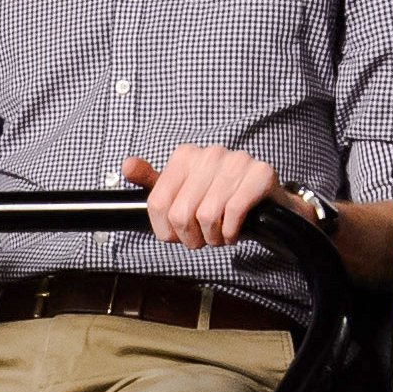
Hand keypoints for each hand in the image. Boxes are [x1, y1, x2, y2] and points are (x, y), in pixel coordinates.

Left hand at [122, 146, 275, 248]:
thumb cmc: (220, 199)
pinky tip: (235, 231)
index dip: (166, 230)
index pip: (157, 204)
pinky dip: (232, 232)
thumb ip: (153, 183)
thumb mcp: (182, 192)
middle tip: (203, 238)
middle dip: (191, 237)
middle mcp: (209, 153)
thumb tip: (127, 165)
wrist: (265, 203)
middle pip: (180, 214)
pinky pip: (234, 213)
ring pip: (207, 216)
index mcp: (185, 156)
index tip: (178, 234)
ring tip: (220, 234)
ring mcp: (236, 161)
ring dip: (213, 237)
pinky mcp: (260, 174)